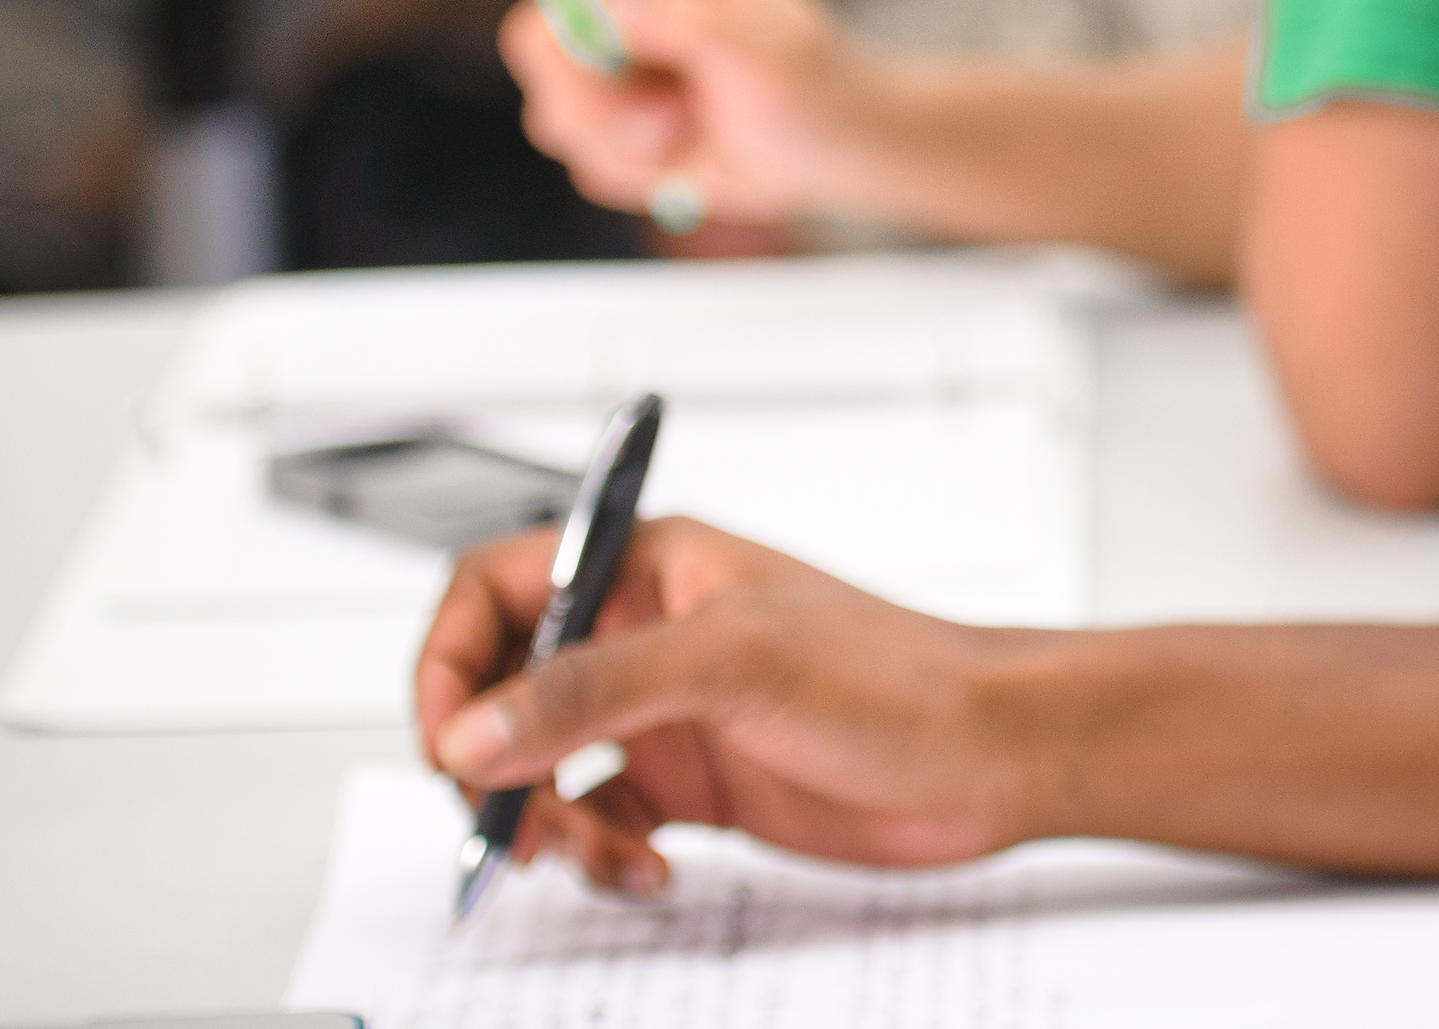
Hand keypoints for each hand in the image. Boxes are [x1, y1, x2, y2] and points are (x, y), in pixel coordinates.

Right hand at [418, 516, 1035, 889]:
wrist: (991, 753)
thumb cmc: (897, 674)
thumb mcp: (733, 662)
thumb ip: (594, 691)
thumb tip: (474, 729)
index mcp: (649, 566)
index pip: (496, 591)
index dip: (449, 660)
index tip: (447, 736)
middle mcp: (646, 633)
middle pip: (503, 691)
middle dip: (490, 762)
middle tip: (513, 819)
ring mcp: (668, 711)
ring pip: (543, 766)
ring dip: (544, 820)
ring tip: (594, 854)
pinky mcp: (694, 781)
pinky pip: (602, 821)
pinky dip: (602, 855)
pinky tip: (648, 872)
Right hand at [500, 0, 886, 226]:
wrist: (830, 157)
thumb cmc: (816, 90)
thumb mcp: (768, 57)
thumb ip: (689, 21)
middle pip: (550, 16)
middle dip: (585, 83)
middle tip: (658, 121)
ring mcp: (618, 57)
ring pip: (551, 90)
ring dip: (611, 132)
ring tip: (681, 135)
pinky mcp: (609, 112)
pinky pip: (575, 141)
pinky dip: (623, 163)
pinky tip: (677, 158)